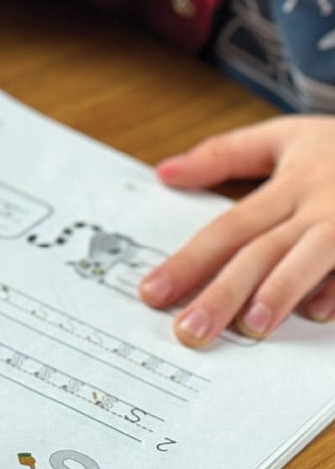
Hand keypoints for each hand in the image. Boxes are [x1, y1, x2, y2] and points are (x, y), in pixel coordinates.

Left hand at [140, 115, 334, 346]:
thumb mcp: (286, 136)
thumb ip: (224, 154)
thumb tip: (164, 172)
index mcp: (289, 186)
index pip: (226, 229)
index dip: (188, 262)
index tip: (151, 293)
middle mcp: (318, 207)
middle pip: (260, 252)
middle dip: (221, 294)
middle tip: (187, 331)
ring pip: (309, 260)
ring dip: (280, 293)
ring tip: (249, 328)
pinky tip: (319, 313)